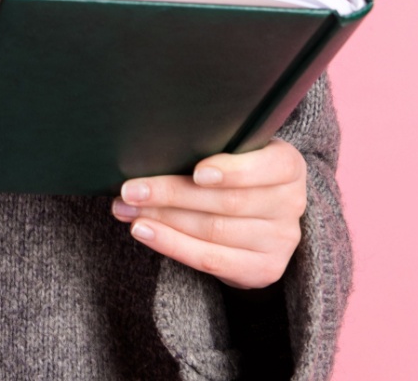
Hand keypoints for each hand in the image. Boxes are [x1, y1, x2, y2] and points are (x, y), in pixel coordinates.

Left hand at [110, 139, 307, 289]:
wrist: (260, 220)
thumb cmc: (235, 174)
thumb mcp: (236, 153)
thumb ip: (210, 147)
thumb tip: (151, 147)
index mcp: (289, 166)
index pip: (270, 168)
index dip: (234, 171)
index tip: (198, 172)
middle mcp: (291, 204)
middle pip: (227, 202)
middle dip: (172, 194)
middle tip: (130, 189)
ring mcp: (281, 241)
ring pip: (213, 231)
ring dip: (162, 219)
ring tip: (126, 209)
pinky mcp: (264, 270)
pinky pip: (210, 260)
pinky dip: (172, 244)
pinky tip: (144, 230)